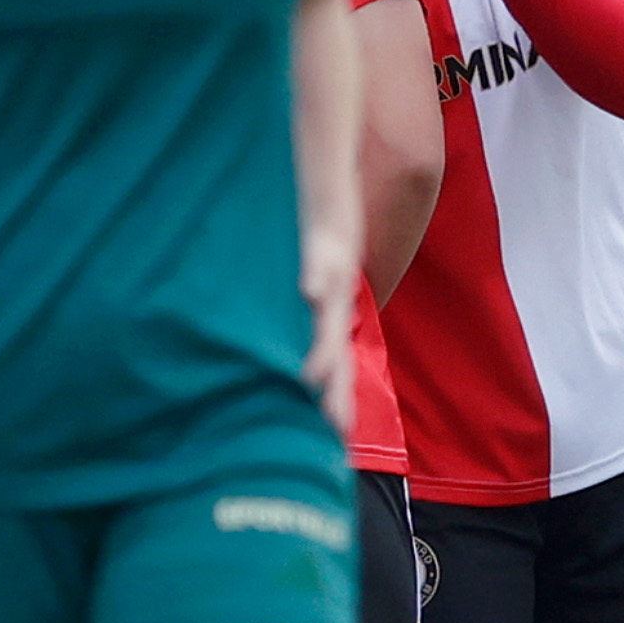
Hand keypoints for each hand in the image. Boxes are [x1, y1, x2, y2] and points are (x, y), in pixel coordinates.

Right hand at [299, 232, 359, 441]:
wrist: (331, 182)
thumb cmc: (316, 234)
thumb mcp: (312, 279)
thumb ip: (300, 313)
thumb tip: (285, 346)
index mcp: (331, 312)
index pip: (336, 366)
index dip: (336, 400)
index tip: (334, 440)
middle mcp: (336, 299)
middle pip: (338, 350)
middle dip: (335, 389)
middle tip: (333, 427)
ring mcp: (332, 271)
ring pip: (330, 312)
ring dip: (323, 343)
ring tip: (312, 376)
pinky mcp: (323, 240)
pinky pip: (319, 259)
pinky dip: (317, 277)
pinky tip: (309, 292)